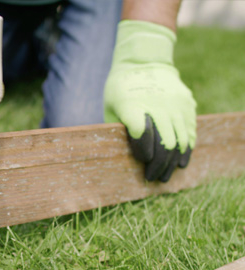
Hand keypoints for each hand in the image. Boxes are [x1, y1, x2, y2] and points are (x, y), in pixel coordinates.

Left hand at [104, 20, 196, 181]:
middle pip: (164, 143)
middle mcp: (157, 104)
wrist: (144, 61)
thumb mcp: (111, 106)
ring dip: (172, 162)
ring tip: (165, 175)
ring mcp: (175, 104)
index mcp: (132, 105)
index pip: (141, 133)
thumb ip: (117, 130)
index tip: (142, 161)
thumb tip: (121, 158)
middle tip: (152, 178)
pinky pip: (190, 132)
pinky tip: (178, 162)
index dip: (143, 152)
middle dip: (158, 165)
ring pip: (179, 141)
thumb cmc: (120, 89)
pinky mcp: (187, 104)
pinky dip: (185, 150)